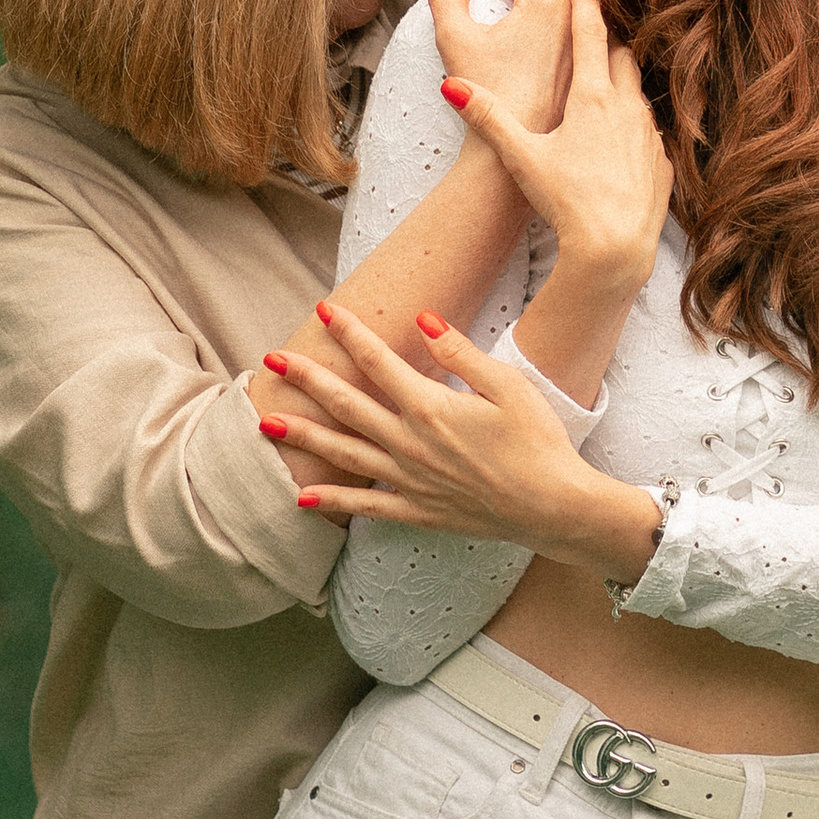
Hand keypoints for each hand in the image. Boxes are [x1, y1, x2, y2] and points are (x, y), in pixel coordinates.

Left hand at [272, 308, 662, 587]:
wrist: (552, 506)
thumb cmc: (538, 440)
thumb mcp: (507, 384)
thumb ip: (460, 352)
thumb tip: (422, 318)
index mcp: (431, 407)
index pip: (377, 361)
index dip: (349, 332)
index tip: (324, 309)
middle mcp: (410, 443)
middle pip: (346, 404)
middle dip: (306, 378)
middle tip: (272, 358)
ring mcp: (409, 480)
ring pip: (343, 453)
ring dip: (303, 435)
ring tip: (265, 421)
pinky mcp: (417, 509)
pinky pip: (364, 505)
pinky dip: (332, 500)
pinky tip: (301, 497)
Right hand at [443, 0, 670, 300]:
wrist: (615, 248)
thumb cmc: (565, 200)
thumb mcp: (520, 156)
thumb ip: (488, 118)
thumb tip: (452, 84)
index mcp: (592, 96)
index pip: (590, 32)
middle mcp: (627, 105)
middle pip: (620, 55)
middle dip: (606, 39)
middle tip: (591, 29)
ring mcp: (649, 133)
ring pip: (637, 91)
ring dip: (621, 80)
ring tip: (604, 81)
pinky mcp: (662, 162)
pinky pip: (650, 130)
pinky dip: (635, 123)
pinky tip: (621, 138)